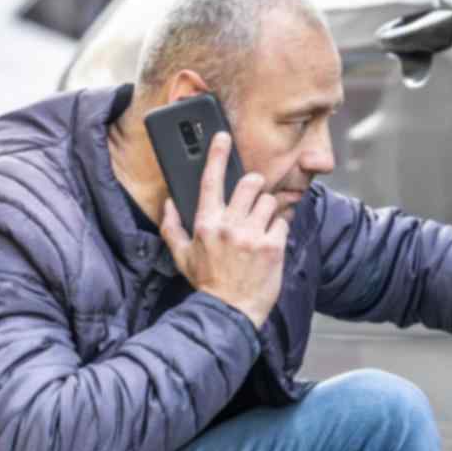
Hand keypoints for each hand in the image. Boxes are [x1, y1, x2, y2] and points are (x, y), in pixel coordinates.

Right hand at [160, 132, 288, 328]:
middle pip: (250, 184)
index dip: (217, 155)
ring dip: (268, 210)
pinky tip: (270, 243)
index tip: (223, 137)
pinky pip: (283, 223)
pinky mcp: (273, 247)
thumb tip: (169, 203)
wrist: (230, 312)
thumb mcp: (181, 257)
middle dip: (254, 186)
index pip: (211, 180)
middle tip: (252, 199)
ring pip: (270, 201)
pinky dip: (279, 230)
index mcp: (206, 224)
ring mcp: (253, 235)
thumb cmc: (207, 284)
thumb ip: (172, 227)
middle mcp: (229, 226)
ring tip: (260, 227)